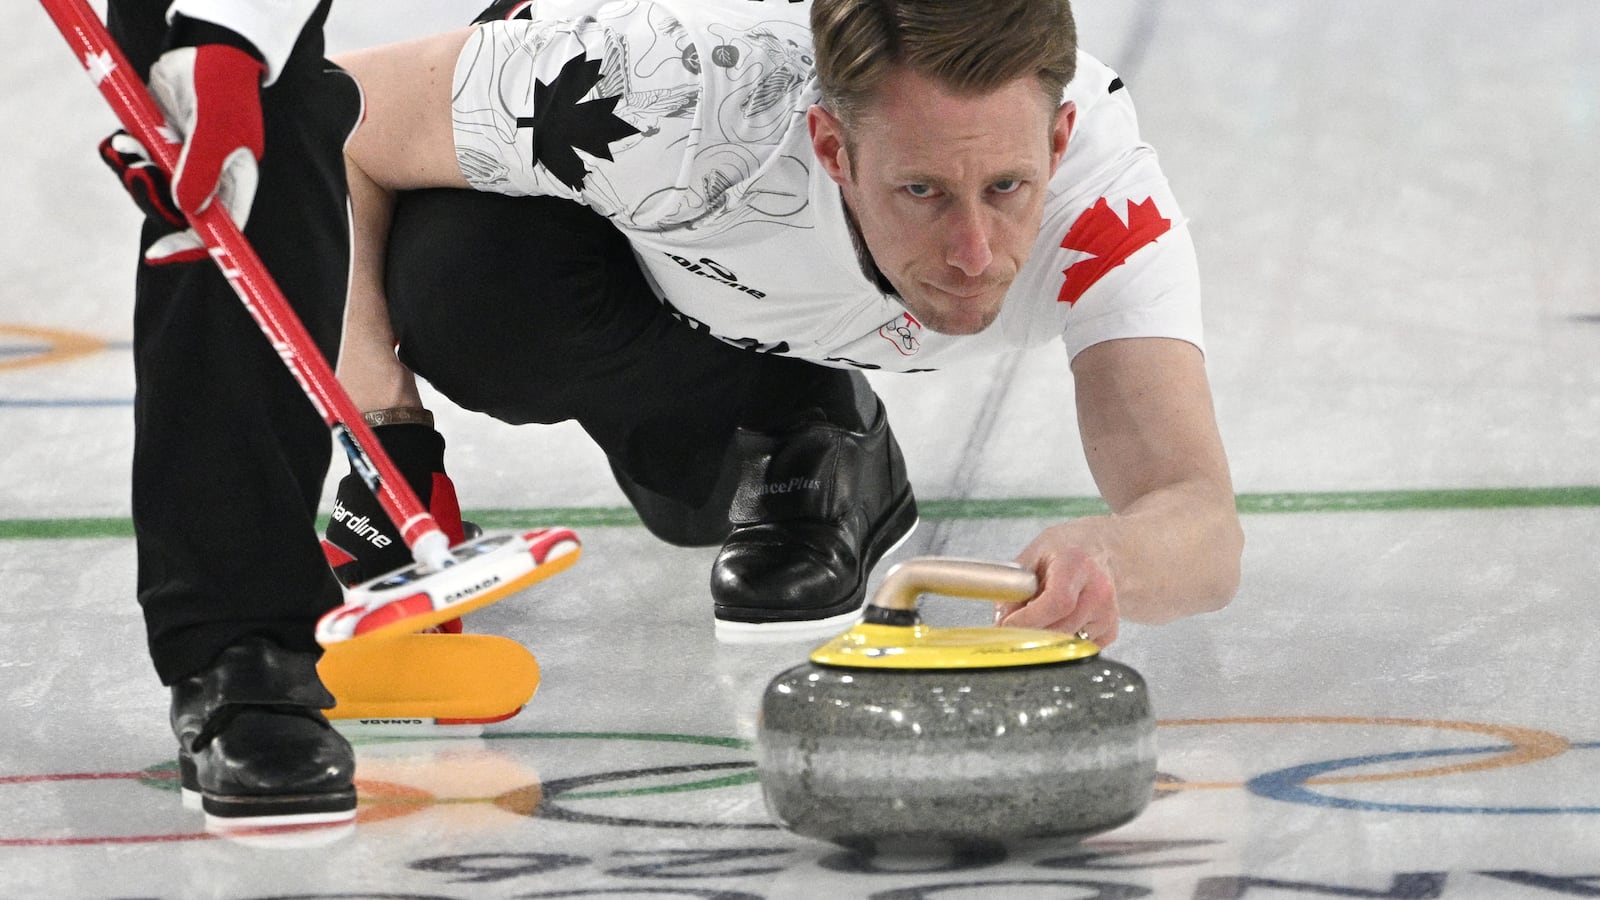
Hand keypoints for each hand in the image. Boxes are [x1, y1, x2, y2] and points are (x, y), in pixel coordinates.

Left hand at [99, 35, 264, 264]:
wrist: (204, 47)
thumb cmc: (221, 89)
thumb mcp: (215, 132)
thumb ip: (200, 173)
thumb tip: (184, 212)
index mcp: (234, 182)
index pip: (218, 229)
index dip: (191, 247)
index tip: (158, 254)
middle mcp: (210, 177)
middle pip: (177, 213)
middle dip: (150, 198)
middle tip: (138, 173)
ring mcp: (184, 161)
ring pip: (151, 189)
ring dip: (132, 173)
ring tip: (127, 146)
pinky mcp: (160, 142)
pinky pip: (136, 164)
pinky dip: (124, 155)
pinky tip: (122, 139)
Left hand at [993, 524, 1120, 644]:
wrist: (1098, 550)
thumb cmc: (1062, 551)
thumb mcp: (1031, 556)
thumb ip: (1013, 586)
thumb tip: (1000, 621)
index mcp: (1076, 565)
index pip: (1057, 603)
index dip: (1030, 619)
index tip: (1007, 625)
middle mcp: (1099, 590)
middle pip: (1060, 628)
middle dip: (1031, 632)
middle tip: (1012, 626)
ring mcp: (1108, 613)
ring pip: (1066, 643)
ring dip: (1045, 637)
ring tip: (1039, 614)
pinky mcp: (1110, 631)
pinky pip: (1076, 648)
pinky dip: (1061, 641)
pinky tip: (1059, 619)